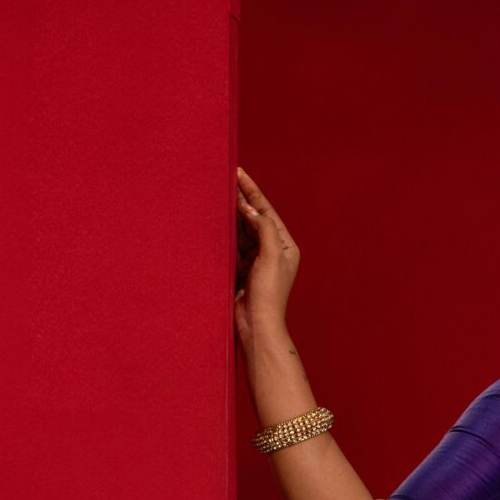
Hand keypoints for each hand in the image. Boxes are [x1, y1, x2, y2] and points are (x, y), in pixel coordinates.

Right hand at [234, 166, 301, 348]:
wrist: (256, 326)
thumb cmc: (269, 294)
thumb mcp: (271, 257)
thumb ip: (264, 230)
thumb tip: (251, 209)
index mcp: (286, 246)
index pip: (267, 212)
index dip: (253, 192)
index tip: (239, 173)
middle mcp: (272, 251)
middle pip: (253, 219)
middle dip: (240, 200)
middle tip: (224, 179)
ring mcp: (255, 260)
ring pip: (240, 231)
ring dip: (230, 215)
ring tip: (216, 195)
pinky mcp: (240, 270)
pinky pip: (231, 245)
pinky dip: (223, 233)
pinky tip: (213, 221)